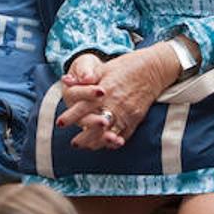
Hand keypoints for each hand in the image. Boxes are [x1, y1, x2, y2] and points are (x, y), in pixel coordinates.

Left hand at [57, 45, 173, 149]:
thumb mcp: (104, 68)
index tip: (60, 123)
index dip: (71, 116)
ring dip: (98, 142)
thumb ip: (86, 77)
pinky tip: (107, 145)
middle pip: (96, 125)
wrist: (153, 69)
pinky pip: (125, 134)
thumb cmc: (127, 66)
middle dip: (84, 136)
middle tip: (74, 143)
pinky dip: (115, 142)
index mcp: (105, 91)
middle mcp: (115, 104)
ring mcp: (127, 113)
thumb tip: (66, 80)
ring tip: (87, 147)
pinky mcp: (136, 118)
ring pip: (110, 133)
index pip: (84, 106)